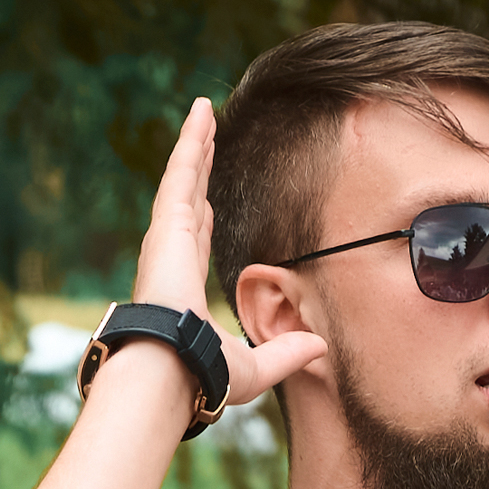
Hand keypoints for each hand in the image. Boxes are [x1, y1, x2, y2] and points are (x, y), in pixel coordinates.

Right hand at [133, 99, 324, 409]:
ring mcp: (167, 237)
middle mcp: (172, 257)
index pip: (197, 242)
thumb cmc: (204, 376)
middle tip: (205, 141)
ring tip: (204, 112)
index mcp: (186, 287)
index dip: (204, 218)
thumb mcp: (254, 366)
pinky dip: (190, 140)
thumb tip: (321, 348)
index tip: (208, 202)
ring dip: (195, 144)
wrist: (173, 370)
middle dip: (197, 169)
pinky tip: (202, 112)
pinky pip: (182, 170)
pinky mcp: (168, 224)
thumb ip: (287, 353)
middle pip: (190, 200)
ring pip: (185, 178)